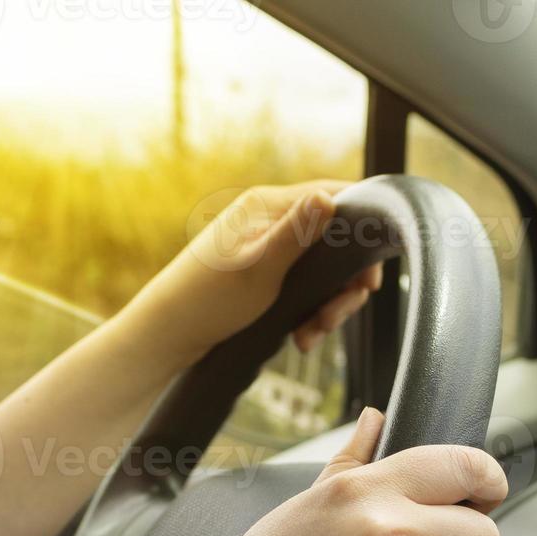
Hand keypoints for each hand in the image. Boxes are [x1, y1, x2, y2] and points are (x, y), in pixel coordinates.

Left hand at [121, 180, 382, 368]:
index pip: (336, 197)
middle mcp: (272, 219)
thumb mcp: (259, 268)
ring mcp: (269, 245)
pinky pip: (305, 286)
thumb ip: (297, 233)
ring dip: (327, 305)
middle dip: (343, 285)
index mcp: (270, 205)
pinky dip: (310, 312)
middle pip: (336, 241)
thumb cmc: (208, 300)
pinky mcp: (265, 272)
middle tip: (334, 318)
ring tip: (311, 336)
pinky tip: (301, 337)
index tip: (368, 278)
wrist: (168, 333)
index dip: (363, 233)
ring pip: (323, 270)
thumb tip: (329, 198)